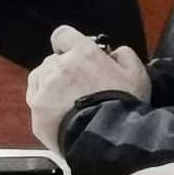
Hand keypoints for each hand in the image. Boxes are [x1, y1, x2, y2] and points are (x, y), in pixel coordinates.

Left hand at [26, 26, 150, 148]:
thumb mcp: (137, 75)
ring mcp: (45, 87)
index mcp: (82, 53)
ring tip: (67, 102)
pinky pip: (35, 98)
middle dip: (64, 69)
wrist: (110, 140)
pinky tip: (58, 113)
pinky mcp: (37, 108)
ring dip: (50, 84)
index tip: (75, 55)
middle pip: (53, 60)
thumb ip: (124, 55)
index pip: (62, 35)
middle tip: (79, 87)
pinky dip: (44, 102)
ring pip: (40, 77)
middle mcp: (59, 65)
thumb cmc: (125, 105)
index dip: (67, 44)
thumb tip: (113, 52)